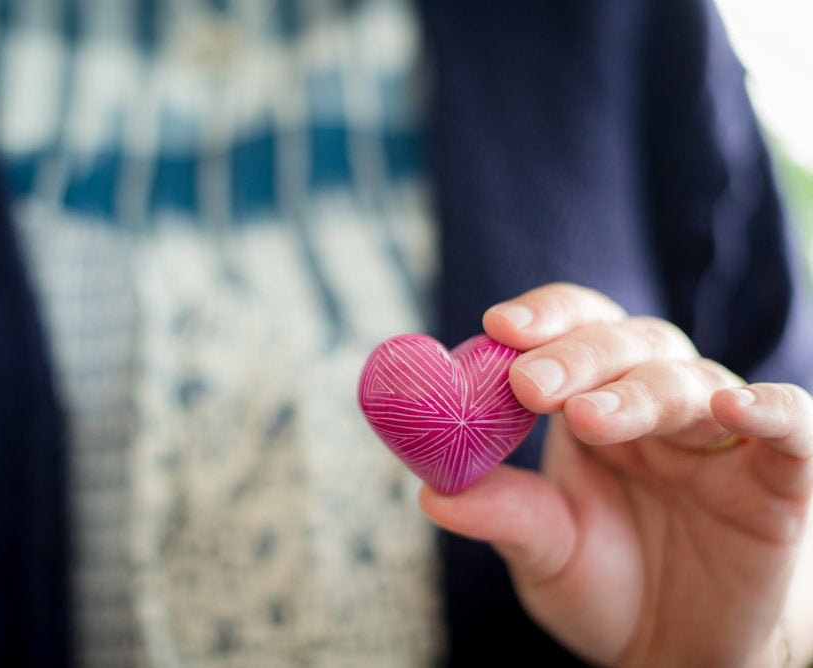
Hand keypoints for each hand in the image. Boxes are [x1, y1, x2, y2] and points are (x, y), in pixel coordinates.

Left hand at [419, 283, 812, 666]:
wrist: (679, 653)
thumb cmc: (607, 586)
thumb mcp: (544, 550)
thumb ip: (503, 514)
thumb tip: (431, 491)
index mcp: (594, 405)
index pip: (576, 331)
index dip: (545, 320)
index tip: (498, 326)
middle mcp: (656, 408)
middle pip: (627, 346)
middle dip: (576, 357)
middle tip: (529, 384)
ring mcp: (718, 441)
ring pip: (690, 383)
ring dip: (638, 391)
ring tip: (587, 418)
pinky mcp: (780, 482)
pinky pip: (793, 430)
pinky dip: (771, 410)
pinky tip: (735, 406)